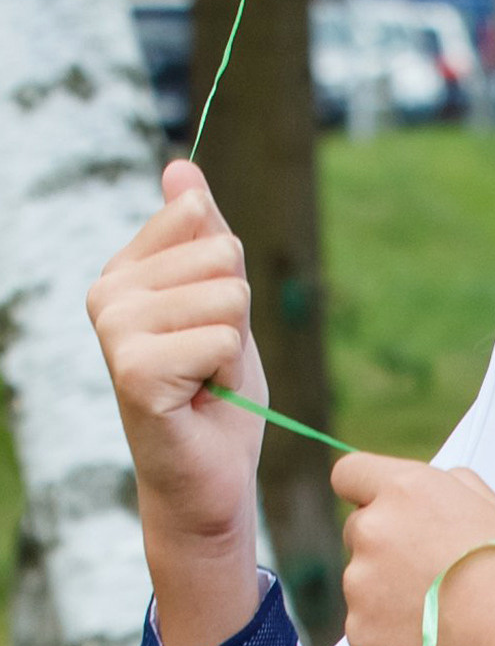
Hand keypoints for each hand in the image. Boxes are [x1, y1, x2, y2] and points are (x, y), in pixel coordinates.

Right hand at [86, 161, 263, 645]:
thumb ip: (201, 236)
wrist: (209, 476)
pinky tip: (200, 400)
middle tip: (210, 363)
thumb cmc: (216, 394)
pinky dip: (229, 376)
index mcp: (124, 271)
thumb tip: (181, 168)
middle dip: (237, 317)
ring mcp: (114, 331)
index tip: (206, 326)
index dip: (229, 281)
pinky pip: (223, 340)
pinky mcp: (133, 370)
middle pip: (223, 255)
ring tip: (204, 382)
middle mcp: (107, 294)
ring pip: (228, 297)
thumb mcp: (221, 301)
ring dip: (234, 349)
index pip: (206, 223)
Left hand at [330, 455, 494, 645]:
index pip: (351, 473)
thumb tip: (443, 491)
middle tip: (437, 574)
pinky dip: (396, 639)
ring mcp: (361, 587)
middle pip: (359, 530)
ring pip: (365, 585)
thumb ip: (460, 492)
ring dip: (392, 596)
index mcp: (409, 492)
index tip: (393, 512)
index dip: (370, 492)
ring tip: (450, 618)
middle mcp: (375, 532)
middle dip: (388, 547)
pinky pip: (370, 631)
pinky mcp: (361, 637)